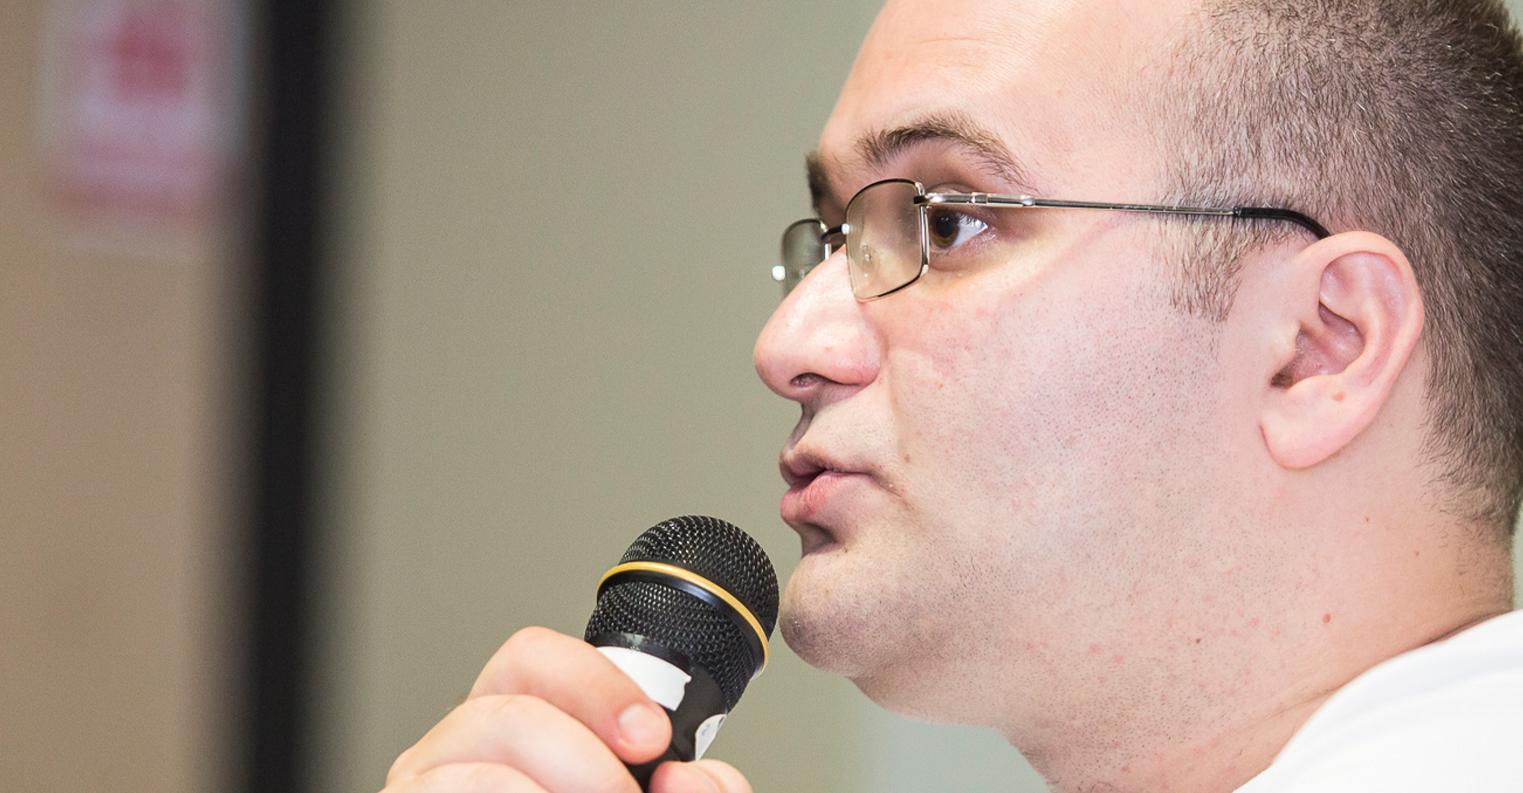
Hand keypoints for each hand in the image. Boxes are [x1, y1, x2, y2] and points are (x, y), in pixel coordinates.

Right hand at [381, 626, 751, 792]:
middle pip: (510, 711)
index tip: (649, 738)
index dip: (596, 685)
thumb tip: (688, 778)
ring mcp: (424, 791)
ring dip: (557, 792)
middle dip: (585, 758)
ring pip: (486, 773)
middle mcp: (456, 754)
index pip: (532, 658)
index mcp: (510, 728)